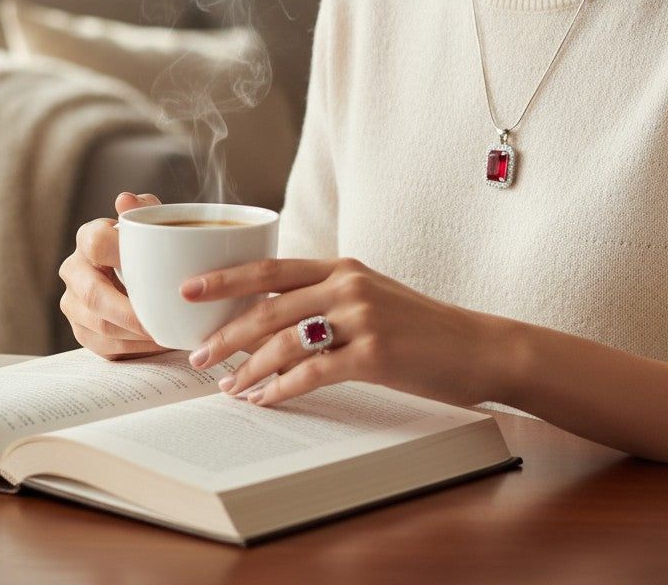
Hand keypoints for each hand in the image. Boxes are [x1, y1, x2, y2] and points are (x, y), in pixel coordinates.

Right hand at [59, 192, 168, 359]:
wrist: (144, 276)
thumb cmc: (151, 248)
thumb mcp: (154, 224)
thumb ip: (145, 209)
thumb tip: (124, 199)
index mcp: (88, 238)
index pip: (96, 243)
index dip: (120, 255)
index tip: (149, 268)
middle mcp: (74, 270)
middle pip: (93, 295)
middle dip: (129, 312)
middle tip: (161, 319)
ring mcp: (73, 303)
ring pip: (99, 325)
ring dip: (135, 334)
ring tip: (166, 333)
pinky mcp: (82, 331)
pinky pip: (105, 346)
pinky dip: (134, 348)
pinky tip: (157, 342)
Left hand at [185, 258, 503, 407]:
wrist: (478, 346)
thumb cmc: (422, 326)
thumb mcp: (372, 295)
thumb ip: (327, 296)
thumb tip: (272, 315)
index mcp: (342, 266)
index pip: (271, 267)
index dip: (226, 277)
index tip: (189, 289)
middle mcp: (348, 284)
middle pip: (269, 305)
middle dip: (226, 331)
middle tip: (197, 354)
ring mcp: (362, 317)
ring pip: (286, 341)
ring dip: (249, 366)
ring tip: (228, 386)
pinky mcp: (375, 353)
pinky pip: (314, 372)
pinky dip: (282, 388)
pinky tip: (265, 399)